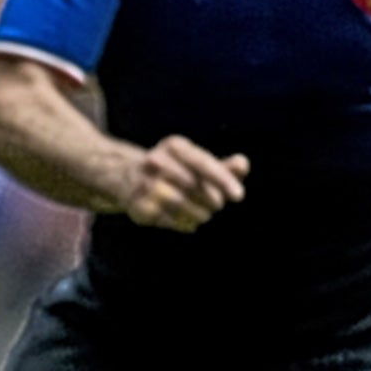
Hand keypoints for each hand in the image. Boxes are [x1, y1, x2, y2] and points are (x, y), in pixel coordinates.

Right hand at [123, 135, 248, 231]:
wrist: (128, 177)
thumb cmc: (175, 171)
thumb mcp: (198, 165)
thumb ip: (224, 167)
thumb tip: (242, 165)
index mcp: (174, 146)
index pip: (201, 163)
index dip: (222, 179)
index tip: (238, 196)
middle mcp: (154, 160)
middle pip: (193, 184)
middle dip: (212, 198)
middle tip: (217, 205)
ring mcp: (143, 182)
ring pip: (180, 203)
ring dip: (199, 213)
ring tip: (204, 215)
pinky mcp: (137, 205)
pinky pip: (167, 218)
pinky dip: (184, 223)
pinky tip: (189, 222)